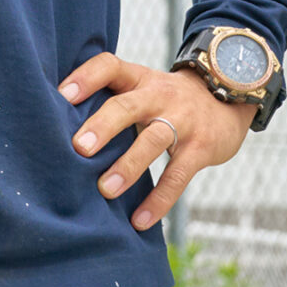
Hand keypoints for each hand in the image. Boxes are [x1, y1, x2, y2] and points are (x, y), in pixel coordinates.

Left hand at [59, 53, 256, 232]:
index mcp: (139, 79)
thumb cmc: (168, 101)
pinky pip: (177, 175)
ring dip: (128, 166)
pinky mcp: (200, 147)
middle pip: (127, 105)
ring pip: (153, 140)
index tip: (60, 96)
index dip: (85, 78)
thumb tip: (57, 135)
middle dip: (102, 126)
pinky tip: (139, 221)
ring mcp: (182, 120)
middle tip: (79, 148)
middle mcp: (158, 95)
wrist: (229, 97)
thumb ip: (112, 103)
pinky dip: (158, 200)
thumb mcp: (144, 89)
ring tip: (105, 190)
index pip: (109, 66)